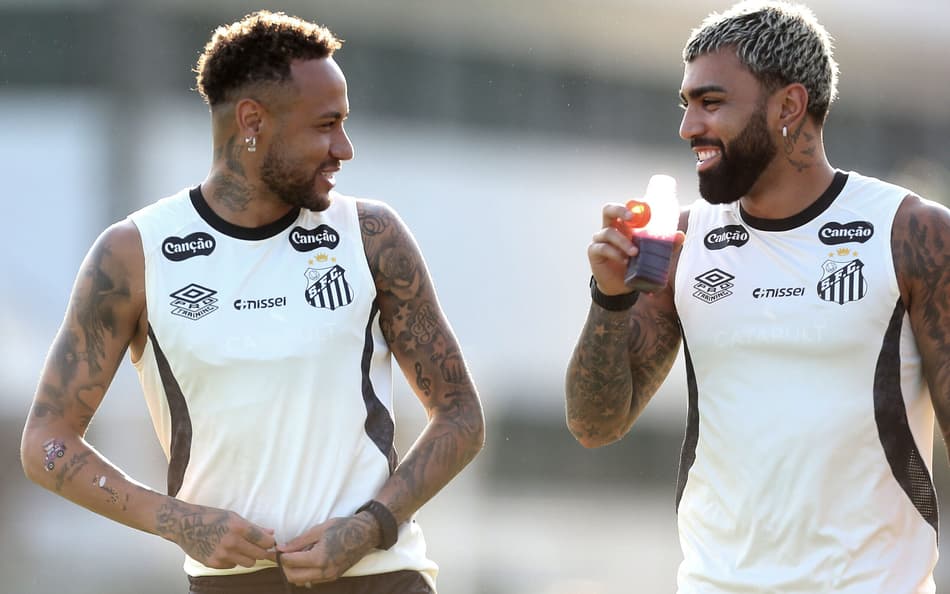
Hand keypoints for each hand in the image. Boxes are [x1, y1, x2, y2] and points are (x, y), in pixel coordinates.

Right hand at [155, 499, 275, 568]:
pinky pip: (233, 566)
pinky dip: (233, 560)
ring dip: (248, 557)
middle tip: (258, 547)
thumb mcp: (234, 516)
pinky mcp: (213, 563)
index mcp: (239, 527)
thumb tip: (271, 533)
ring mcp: (222, 554)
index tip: (268, 542)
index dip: (269, 542)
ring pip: (248, 563)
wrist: (184, 525)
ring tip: (241, 548)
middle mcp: (232, 542)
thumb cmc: (211, 517)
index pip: (265, 541)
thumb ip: (254, 527)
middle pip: (259, 555)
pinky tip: (226, 551)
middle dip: (261, 551)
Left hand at [278, 514, 377, 585]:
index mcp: (319, 558)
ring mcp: (329, 576)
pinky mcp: (333, 577)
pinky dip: (305, 573)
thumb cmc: (343, 528)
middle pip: (293, 577)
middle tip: (285, 554)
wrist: (365, 534)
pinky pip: (313, 580)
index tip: (279, 549)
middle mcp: (324, 571)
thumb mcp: (319, 530)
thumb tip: (281, 549)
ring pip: (302, 581)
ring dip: (295, 571)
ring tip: (297, 556)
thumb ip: (298, 541)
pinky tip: (308, 560)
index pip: (290, 563)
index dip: (281, 556)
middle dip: (285, 566)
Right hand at [588, 203, 684, 295]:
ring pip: (608, 232)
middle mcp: (610, 228)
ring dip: (622, 241)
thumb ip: (665, 245)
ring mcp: (600, 239)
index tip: (645, 206)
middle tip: (631, 218)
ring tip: (634, 253)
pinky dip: (615, 253)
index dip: (633, 205)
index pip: (625, 208)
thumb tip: (680, 235)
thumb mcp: (651, 255)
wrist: (620, 287)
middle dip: (620, 210)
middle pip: (608, 210)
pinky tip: (624, 261)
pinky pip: (603, 248)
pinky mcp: (594, 251)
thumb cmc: (634, 266)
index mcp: (624, 225)